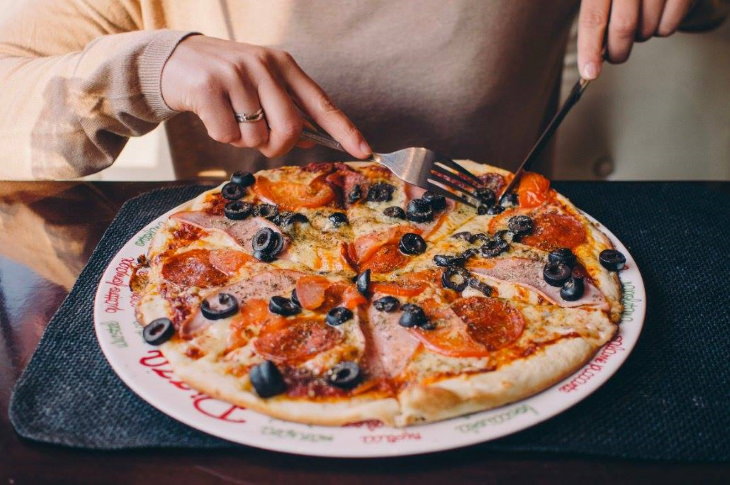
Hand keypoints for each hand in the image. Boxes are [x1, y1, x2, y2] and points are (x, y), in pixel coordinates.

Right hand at [160, 35, 370, 158]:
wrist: (172, 60)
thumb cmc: (225, 79)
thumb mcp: (260, 84)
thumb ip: (285, 109)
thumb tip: (310, 141)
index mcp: (283, 65)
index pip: (321, 103)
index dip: (344, 130)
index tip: (365, 151)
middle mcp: (263, 65)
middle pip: (290, 129)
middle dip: (277, 146)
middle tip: (261, 140)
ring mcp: (235, 74)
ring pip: (256, 137)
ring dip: (242, 140)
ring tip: (229, 115)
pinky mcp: (208, 87)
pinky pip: (227, 135)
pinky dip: (221, 135)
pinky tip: (212, 115)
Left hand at [577, 0, 695, 78]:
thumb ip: (596, 18)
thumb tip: (592, 54)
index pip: (593, 18)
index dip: (589, 48)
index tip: (590, 72)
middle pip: (623, 27)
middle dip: (618, 50)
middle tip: (617, 55)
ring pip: (647, 29)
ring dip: (641, 34)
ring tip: (642, 18)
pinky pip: (668, 26)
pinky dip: (662, 28)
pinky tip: (660, 13)